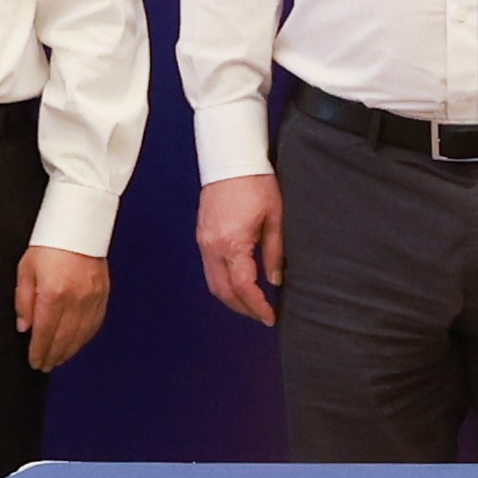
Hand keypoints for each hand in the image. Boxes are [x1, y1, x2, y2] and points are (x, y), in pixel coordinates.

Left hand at [13, 247, 109, 372]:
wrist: (79, 227)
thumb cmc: (49, 246)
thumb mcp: (26, 270)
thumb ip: (23, 301)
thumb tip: (25, 327)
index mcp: (52, 294)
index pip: (44, 332)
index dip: (39, 351)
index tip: (34, 361)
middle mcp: (75, 300)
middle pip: (63, 338)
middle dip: (53, 355)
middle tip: (45, 366)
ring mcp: (92, 298)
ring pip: (81, 334)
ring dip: (70, 350)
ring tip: (59, 360)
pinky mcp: (103, 295)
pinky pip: (95, 323)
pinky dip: (86, 337)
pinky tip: (78, 343)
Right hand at [197, 173, 283, 325]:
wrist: (230, 160)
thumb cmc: (257, 184)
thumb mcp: (275, 218)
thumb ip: (275, 252)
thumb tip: (275, 281)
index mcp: (231, 244)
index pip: (242, 287)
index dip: (256, 306)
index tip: (269, 317)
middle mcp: (212, 247)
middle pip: (222, 291)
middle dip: (242, 308)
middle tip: (261, 316)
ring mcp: (203, 242)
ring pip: (212, 282)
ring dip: (231, 297)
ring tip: (252, 305)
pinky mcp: (202, 236)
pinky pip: (209, 268)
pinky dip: (222, 282)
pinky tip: (238, 284)